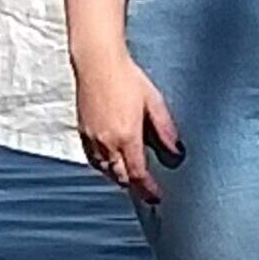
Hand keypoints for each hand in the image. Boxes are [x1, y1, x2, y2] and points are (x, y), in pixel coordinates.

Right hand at [72, 45, 181, 202]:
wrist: (97, 62)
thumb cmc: (127, 77)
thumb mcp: (154, 103)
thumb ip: (165, 131)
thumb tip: (176, 154)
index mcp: (126, 136)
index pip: (138, 175)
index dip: (148, 190)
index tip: (156, 197)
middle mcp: (106, 142)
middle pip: (120, 178)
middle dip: (134, 186)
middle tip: (147, 189)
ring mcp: (92, 138)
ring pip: (105, 171)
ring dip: (119, 177)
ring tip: (132, 177)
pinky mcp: (82, 132)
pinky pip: (93, 159)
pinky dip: (105, 166)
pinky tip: (113, 161)